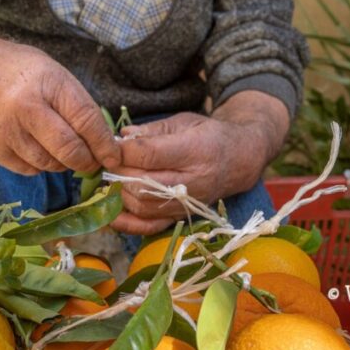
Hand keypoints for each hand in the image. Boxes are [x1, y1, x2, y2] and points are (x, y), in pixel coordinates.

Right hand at [0, 27, 120, 175]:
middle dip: (87, 161)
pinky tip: (36, 147)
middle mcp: (25, 107)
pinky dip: (40, 164)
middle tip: (93, 162)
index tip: (114, 156)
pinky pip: (28, 169)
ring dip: (63, 163)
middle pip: (68, 149)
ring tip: (62, 149)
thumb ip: (75, 102)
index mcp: (47, 82)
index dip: (104, 144)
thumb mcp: (51, 71)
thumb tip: (103, 141)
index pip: (85, 120)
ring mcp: (6, 131)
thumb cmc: (15, 68)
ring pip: (49, 164)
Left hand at [110, 93, 286, 234]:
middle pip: (142, 183)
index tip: (111, 144)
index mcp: (195, 150)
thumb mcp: (184, 122)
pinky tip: (111, 212)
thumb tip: (122, 137)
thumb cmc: (209, 136)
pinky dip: (126, 222)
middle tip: (111, 161)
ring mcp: (187, 204)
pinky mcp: (180, 217)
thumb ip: (151, 130)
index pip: (148, 155)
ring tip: (114, 177)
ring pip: (141, 205)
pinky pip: (149, 227)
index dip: (122, 151)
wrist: (239, 161)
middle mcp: (193, 181)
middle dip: (118, 172)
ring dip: (120, 192)